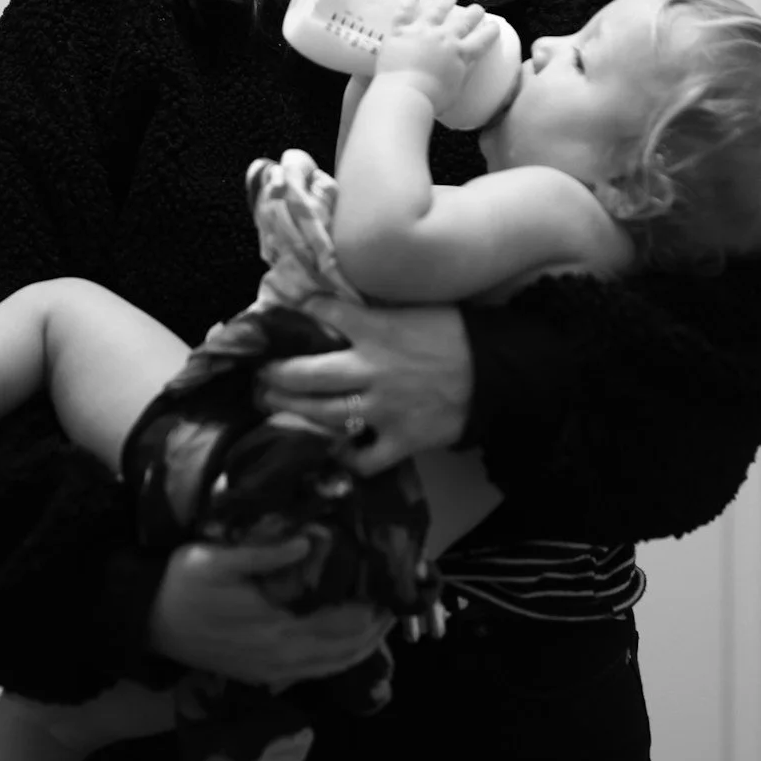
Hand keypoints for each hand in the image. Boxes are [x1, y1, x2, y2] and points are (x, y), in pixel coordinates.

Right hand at [146, 535, 393, 686]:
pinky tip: (347, 646)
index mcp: (276, 628)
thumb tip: (310, 540)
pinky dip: (338, 660)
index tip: (392, 588)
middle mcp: (281, 657)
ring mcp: (272, 671)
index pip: (341, 623)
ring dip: (362, 647)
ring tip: (382, 623)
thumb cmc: (181, 584)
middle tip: (398, 603)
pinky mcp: (262, 675)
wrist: (146, 621)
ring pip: (332, 665)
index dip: (372, 609)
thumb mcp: (218, 559)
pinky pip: (313, 673)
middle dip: (376, 628)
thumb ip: (265, 553)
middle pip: (345, 649)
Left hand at [253, 295, 473, 475]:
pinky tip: (330, 448)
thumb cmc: (459, 334)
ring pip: (323, 415)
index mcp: (378, 330)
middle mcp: (374, 370)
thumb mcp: (416, 307)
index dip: (296, 314)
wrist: (501, 372)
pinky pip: (363, 458)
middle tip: (260, 375)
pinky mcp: (403, 440)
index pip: (324, 314)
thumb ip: (375, 309)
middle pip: (307, 374)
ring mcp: (386, 409)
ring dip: (290, 412)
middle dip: (274, 375)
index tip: (278, 320)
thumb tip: (335, 303)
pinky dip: (343, 457)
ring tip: (273, 406)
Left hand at [375, 0, 503, 111]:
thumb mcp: (454, 92)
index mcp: (461, 55)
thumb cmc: (429, 101)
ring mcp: (423, 31)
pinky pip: (406, 8)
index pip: (482, 39)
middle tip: (477, 9)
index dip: (490, 31)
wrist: (404, 95)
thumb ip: (459, 77)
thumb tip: (460, 74)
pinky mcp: (401, 30)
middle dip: (473, 12)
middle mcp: (445, 38)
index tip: (494, 26)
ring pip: (438, 8)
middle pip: (464, 20)